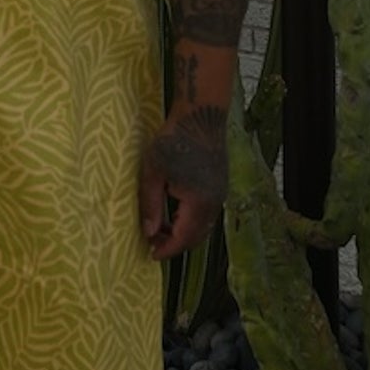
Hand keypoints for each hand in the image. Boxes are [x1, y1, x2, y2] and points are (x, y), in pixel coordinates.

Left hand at [139, 106, 227, 261]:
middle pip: (196, 237)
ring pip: (203, 226)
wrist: (202, 114)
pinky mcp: (221, 185)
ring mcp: (220, 194)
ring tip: (161, 229)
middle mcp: (214, 203)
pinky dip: (192, 221)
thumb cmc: (174, 139)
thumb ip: (150, 204)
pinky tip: (175, 213)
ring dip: (184, 233)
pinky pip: (207, 214)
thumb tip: (148, 233)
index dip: (167, 249)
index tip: (151, 254)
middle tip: (153, 243)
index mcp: (198, 203)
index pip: (183, 238)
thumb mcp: (153, 171)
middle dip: (175, 244)